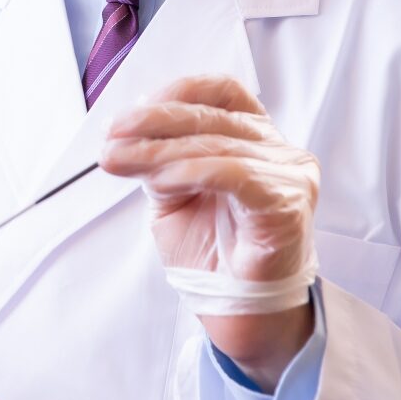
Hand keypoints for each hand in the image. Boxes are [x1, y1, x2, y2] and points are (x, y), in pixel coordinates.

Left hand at [102, 75, 318, 389]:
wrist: (238, 309)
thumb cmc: (213, 251)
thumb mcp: (173, 192)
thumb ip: (158, 160)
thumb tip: (122, 135)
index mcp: (255, 138)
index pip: (223, 91)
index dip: (178, 91)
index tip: (132, 110)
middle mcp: (280, 149)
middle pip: (212, 117)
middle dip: (151, 123)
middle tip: (111, 135)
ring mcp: (289, 175)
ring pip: (216, 145)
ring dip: (159, 151)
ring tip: (121, 159)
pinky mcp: (288, 204)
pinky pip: (235, 174)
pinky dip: (191, 171)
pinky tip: (160, 179)